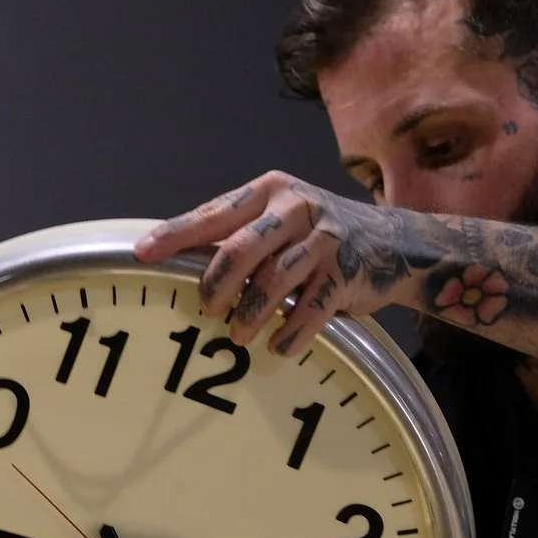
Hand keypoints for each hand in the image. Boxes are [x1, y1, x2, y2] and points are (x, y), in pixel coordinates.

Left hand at [135, 172, 425, 355]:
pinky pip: (310, 310)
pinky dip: (290, 334)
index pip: (214, 213)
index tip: (144, 252)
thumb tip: (180, 263)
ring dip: (251, 315)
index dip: (176, 234)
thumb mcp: (279, 221)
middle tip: (206, 309)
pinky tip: (279, 347)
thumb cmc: (317, 236)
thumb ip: (240, 235)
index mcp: (270, 190)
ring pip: (274, 282)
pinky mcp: (347, 272)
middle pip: (241, 248)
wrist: (393, 244)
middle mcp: (297, 207)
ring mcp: (325, 239)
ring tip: (239, 335)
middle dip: (217, 285)